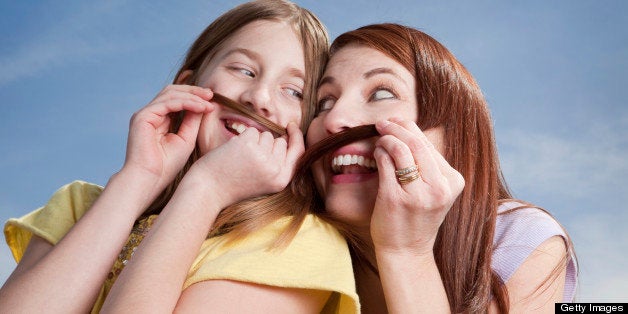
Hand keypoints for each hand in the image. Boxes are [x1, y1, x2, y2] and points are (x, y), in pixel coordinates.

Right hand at [121, 85, 213, 198]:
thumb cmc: (166, 166)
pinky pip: (167, 102)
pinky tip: (199, 107)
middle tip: (211, 94)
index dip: (194, 97)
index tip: (212, 100)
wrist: (150, 180)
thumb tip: (204, 104)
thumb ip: (192, 121)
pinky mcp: (142, 117)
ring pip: (170, 94)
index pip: (176, 100)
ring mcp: (145, 114)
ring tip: (208, 102)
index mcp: (158, 120)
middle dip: (193, 91)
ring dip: (191, 96)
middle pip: (172, 92)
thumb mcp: (186, 139)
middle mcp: (150, 114)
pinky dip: (185, 102)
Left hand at [185, 121, 304, 208]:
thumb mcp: (264, 181)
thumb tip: (288, 136)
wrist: (208, 190)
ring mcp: (262, 156)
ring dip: (254, 141)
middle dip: (267, 144)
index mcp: (282, 180)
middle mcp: (275, 169)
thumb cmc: (235, 184)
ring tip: (240, 159)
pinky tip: (234, 152)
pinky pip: (253, 131)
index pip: (299, 152)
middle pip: (281, 141)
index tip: (291, 126)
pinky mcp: (248, 145)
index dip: (296, 137)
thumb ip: (279, 163)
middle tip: (248, 161)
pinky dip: (243, 138)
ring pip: (266, 135)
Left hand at [370, 118, 464, 254]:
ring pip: (401, 149)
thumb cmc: (417, 216)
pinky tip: (376, 153)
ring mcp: (418, 194)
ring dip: (386, 138)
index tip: (396, 121)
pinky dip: (379, 153)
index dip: (410, 127)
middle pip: (416, 143)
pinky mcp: (396, 199)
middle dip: (396, 127)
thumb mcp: (434, 190)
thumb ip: (428, 163)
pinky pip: (385, 163)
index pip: (430, 144)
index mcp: (453, 182)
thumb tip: (406, 128)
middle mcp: (439, 188)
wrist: (407, 250)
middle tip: (382, 123)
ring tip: (379, 138)